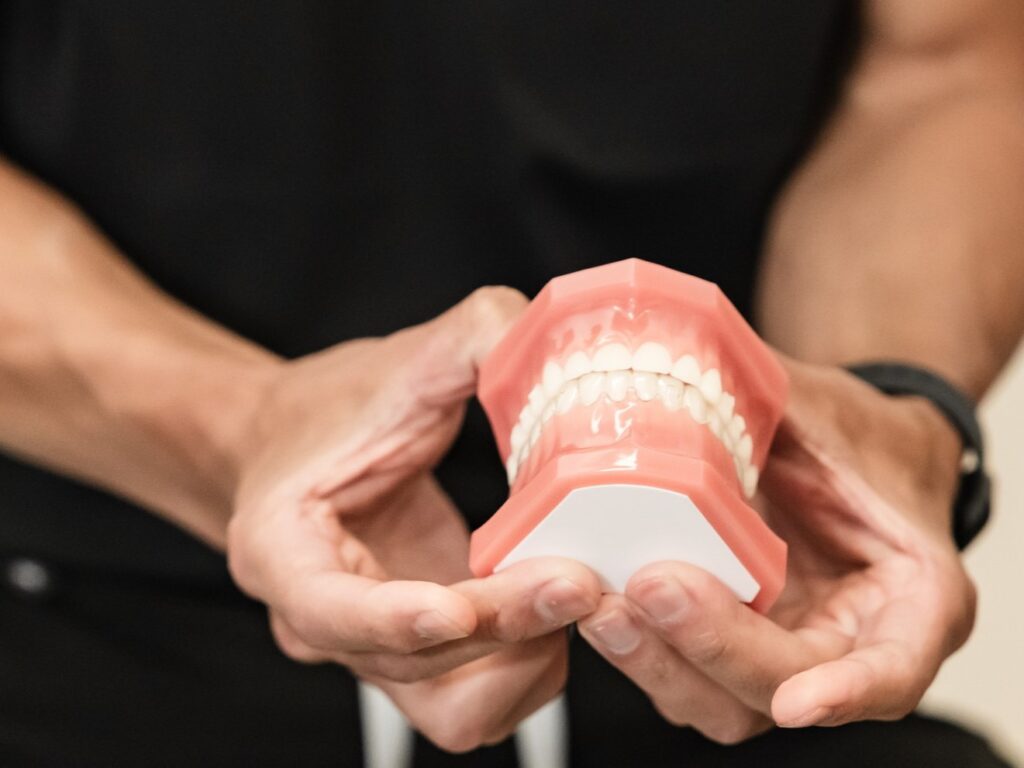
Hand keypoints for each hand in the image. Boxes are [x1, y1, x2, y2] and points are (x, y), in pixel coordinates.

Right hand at [227, 287, 601, 750]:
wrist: (303, 445)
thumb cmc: (332, 410)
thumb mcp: (397, 361)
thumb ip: (477, 338)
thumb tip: (563, 352)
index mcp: (284, 551)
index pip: (330, 611)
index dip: (393, 618)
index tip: (454, 604)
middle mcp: (324, 623)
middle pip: (414, 664)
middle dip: (500, 627)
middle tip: (574, 578)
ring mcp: (377, 649)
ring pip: (457, 707)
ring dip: (524, 660)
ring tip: (571, 587)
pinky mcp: (426, 656)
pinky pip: (487, 695)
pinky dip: (532, 663)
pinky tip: (557, 598)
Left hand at [578, 355, 974, 742]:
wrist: (841, 451)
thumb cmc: (852, 436)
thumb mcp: (823, 409)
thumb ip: (767, 399)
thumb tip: (673, 357)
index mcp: (908, 599)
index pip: (892, 668)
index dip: (847, 691)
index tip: (797, 701)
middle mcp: (847, 644)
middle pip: (781, 687)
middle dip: (710, 647)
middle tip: (649, 586)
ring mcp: (780, 650)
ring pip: (720, 699)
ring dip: (657, 661)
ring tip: (603, 603)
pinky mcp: (726, 644)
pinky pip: (680, 668)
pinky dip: (639, 647)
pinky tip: (596, 603)